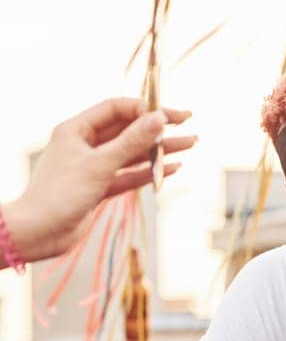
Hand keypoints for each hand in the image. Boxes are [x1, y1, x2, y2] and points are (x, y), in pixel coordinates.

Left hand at [6, 100, 194, 261]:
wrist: (40, 231)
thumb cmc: (61, 193)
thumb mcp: (100, 164)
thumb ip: (131, 141)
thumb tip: (158, 118)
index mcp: (76, 129)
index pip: (115, 109)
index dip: (143, 109)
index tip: (169, 115)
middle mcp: (85, 144)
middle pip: (127, 129)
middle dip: (157, 128)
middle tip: (187, 122)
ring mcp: (93, 166)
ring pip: (132, 153)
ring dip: (159, 149)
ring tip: (189, 144)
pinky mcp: (100, 187)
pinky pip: (130, 175)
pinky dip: (150, 171)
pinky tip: (172, 168)